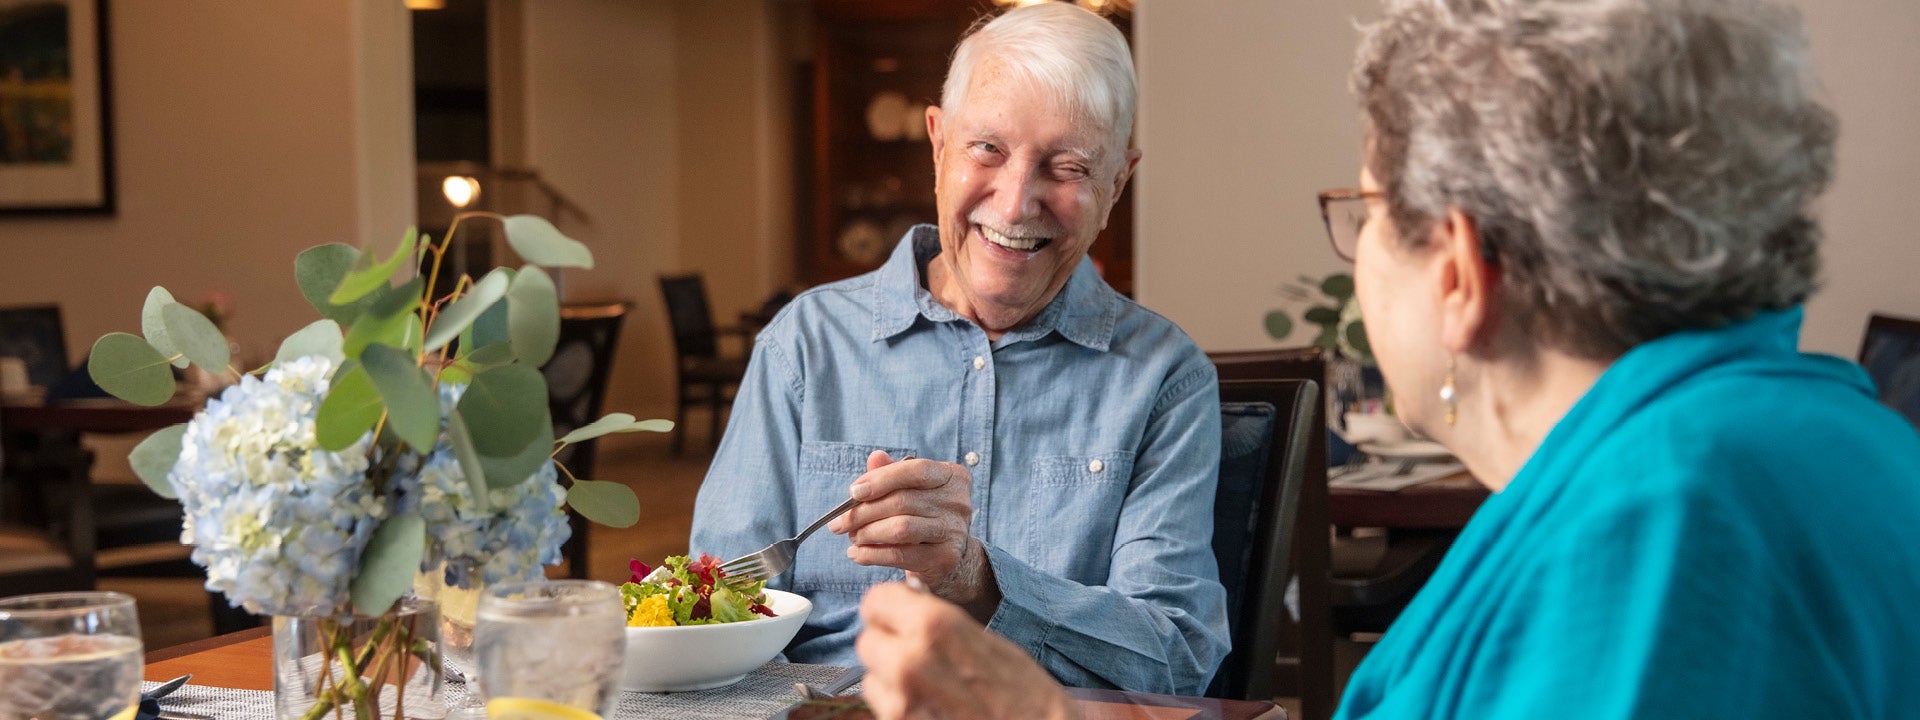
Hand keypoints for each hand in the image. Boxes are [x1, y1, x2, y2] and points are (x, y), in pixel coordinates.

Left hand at [829, 451, 996, 612]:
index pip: (915, 470)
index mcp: (952, 476)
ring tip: (852, 537)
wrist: (949, 555)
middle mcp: (958, 502)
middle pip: (902, 501)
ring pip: (900, 529)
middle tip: (840, 522)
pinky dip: (872, 555)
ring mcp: (954, 531)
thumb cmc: (924, 516)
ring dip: (867, 533)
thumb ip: (893, 473)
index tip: (853, 491)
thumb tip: (875, 457)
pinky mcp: (944, 558)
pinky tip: (857, 554)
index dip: (881, 479)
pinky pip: (900, 555)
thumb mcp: (911, 490)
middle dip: (863, 512)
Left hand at [856, 581, 1079, 719]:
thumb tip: (911, 598)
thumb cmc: (1027, 696)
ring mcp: (900, 704)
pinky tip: (931, 707)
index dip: (890, 608)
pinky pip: (883, 708)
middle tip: (917, 652)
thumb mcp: (988, 641)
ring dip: (890, 678)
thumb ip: (940, 621)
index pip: (875, 601)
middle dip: (888, 644)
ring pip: (871, 678)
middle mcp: (909, 662)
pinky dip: (899, 705)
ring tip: (929, 685)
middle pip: (867, 641)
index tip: (900, 615)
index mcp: (934, 628)